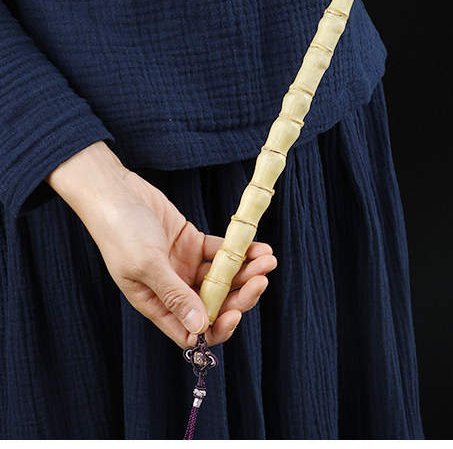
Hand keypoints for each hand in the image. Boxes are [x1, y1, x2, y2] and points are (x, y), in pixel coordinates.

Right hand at [47, 142, 275, 347]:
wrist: (115, 191)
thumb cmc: (119, 231)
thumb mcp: (146, 265)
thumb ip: (174, 296)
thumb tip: (200, 329)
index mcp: (157, 305)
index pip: (191, 331)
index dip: (216, 328)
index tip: (236, 313)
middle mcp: (174, 289)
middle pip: (214, 305)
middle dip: (240, 296)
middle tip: (261, 280)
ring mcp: (184, 266)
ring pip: (222, 278)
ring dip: (246, 272)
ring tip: (268, 259)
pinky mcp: (192, 243)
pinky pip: (221, 252)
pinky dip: (241, 250)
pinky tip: (258, 246)